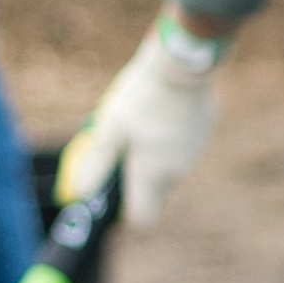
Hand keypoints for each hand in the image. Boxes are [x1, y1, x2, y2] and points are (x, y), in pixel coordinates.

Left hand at [59, 12, 228, 227]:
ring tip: (136, 128)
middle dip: (136, 182)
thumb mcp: (110, 129)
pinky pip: (183, 147)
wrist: (182, 64)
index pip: (142, 218)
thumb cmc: (142, 98)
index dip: (125, 215)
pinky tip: (159, 113)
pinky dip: (169, 141)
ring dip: (152, 159)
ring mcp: (194, 151)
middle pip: (155, 194)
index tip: (111, 198)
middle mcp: (178, 171)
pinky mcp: (204, 130)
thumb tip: (79, 193)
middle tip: (118, 155)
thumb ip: (96, 164)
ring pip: (169, 169)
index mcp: (153, 175)